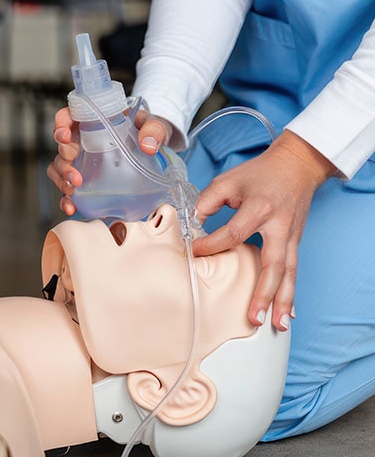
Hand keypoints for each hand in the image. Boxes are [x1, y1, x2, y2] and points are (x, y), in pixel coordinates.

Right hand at [48, 107, 170, 215]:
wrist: (154, 150)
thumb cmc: (147, 131)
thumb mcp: (154, 125)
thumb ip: (153, 130)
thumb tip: (148, 146)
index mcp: (92, 120)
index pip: (67, 117)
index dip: (60, 124)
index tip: (64, 136)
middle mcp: (82, 139)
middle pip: (61, 147)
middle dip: (63, 161)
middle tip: (75, 174)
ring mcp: (82, 159)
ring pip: (59, 167)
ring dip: (62, 179)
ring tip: (73, 190)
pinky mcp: (87, 177)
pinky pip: (69, 187)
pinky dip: (66, 198)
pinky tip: (71, 206)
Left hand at [191, 130, 334, 331]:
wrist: (298, 165)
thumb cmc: (260, 173)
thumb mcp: (228, 180)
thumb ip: (207, 201)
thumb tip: (190, 223)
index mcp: (260, 208)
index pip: (233, 234)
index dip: (212, 246)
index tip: (194, 253)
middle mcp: (279, 226)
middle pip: (273, 265)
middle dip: (263, 293)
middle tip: (253, 317)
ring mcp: (292, 236)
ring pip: (289, 274)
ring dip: (283, 301)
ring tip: (277, 324)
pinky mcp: (296, 241)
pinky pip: (294, 270)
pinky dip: (290, 292)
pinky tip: (287, 312)